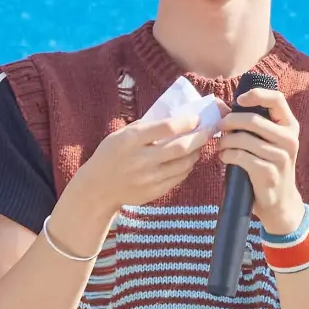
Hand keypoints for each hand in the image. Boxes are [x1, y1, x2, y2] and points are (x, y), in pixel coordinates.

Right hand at [76, 113, 212, 214]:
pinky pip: (179, 177)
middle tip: (210, 129)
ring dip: (196, 152)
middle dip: (200, 137)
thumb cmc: (111, 154)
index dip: (187, 121)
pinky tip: (188, 159)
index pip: (166, 128)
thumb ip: (146, 126)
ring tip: (200, 144)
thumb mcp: (121, 135)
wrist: (98, 188)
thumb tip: (175, 116)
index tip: (197, 117)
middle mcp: (141, 160)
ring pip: (184, 164)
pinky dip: (187, 167)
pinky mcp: (154, 192)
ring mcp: (149, 178)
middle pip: (180, 147)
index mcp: (131, 140)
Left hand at [217, 88, 304, 235]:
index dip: (256, 95)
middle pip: (253, 119)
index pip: (276, 99)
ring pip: (243, 139)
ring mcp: (281, 157)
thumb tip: (222, 106)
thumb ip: (255, 124)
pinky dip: (226, 155)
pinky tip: (224, 158)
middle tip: (219, 127)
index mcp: (290, 126)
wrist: (279, 201)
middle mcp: (290, 139)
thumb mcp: (269, 142)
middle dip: (230, 121)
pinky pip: (240, 156)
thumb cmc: (267, 165)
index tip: (238, 101)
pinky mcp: (269, 173)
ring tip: (221, 146)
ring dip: (225, 141)